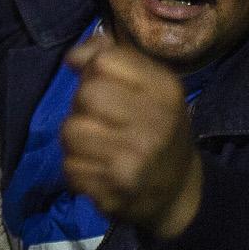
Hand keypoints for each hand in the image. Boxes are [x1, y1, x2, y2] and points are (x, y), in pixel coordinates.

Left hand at [61, 30, 202, 239]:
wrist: (178, 192)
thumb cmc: (158, 128)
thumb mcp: (151, 85)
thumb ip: (112, 57)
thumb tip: (73, 58)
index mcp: (165, 89)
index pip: (104, 61)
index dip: (94, 70)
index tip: (105, 85)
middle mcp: (155, 122)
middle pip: (85, 94)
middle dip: (83, 105)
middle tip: (100, 120)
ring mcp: (134, 159)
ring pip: (70, 131)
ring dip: (76, 139)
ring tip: (97, 146)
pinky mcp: (114, 190)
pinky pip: (70, 167)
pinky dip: (77, 168)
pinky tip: (98, 170)